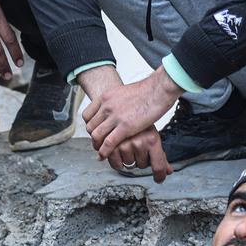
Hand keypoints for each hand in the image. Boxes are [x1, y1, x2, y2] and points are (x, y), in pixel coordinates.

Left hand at [80, 65, 182, 179]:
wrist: (158, 89)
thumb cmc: (147, 91)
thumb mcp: (123, 92)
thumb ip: (116, 102)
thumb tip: (116, 109)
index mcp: (105, 97)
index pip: (87, 116)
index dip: (90, 126)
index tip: (95, 132)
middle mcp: (107, 106)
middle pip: (90, 127)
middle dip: (93, 138)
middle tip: (98, 144)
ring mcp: (115, 116)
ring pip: (96, 136)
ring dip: (97, 146)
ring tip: (101, 152)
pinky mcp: (125, 126)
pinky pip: (108, 143)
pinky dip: (104, 152)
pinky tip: (104, 156)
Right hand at [107, 127, 171, 182]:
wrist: (124, 111)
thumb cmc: (139, 125)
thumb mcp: (152, 137)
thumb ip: (160, 156)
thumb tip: (168, 171)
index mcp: (152, 140)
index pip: (158, 165)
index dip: (159, 175)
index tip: (159, 179)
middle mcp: (140, 142)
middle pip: (142, 165)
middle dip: (141, 159)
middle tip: (138, 147)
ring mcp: (125, 145)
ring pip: (129, 164)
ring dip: (129, 159)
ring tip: (128, 146)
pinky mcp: (112, 147)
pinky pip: (117, 165)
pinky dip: (117, 162)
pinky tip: (119, 152)